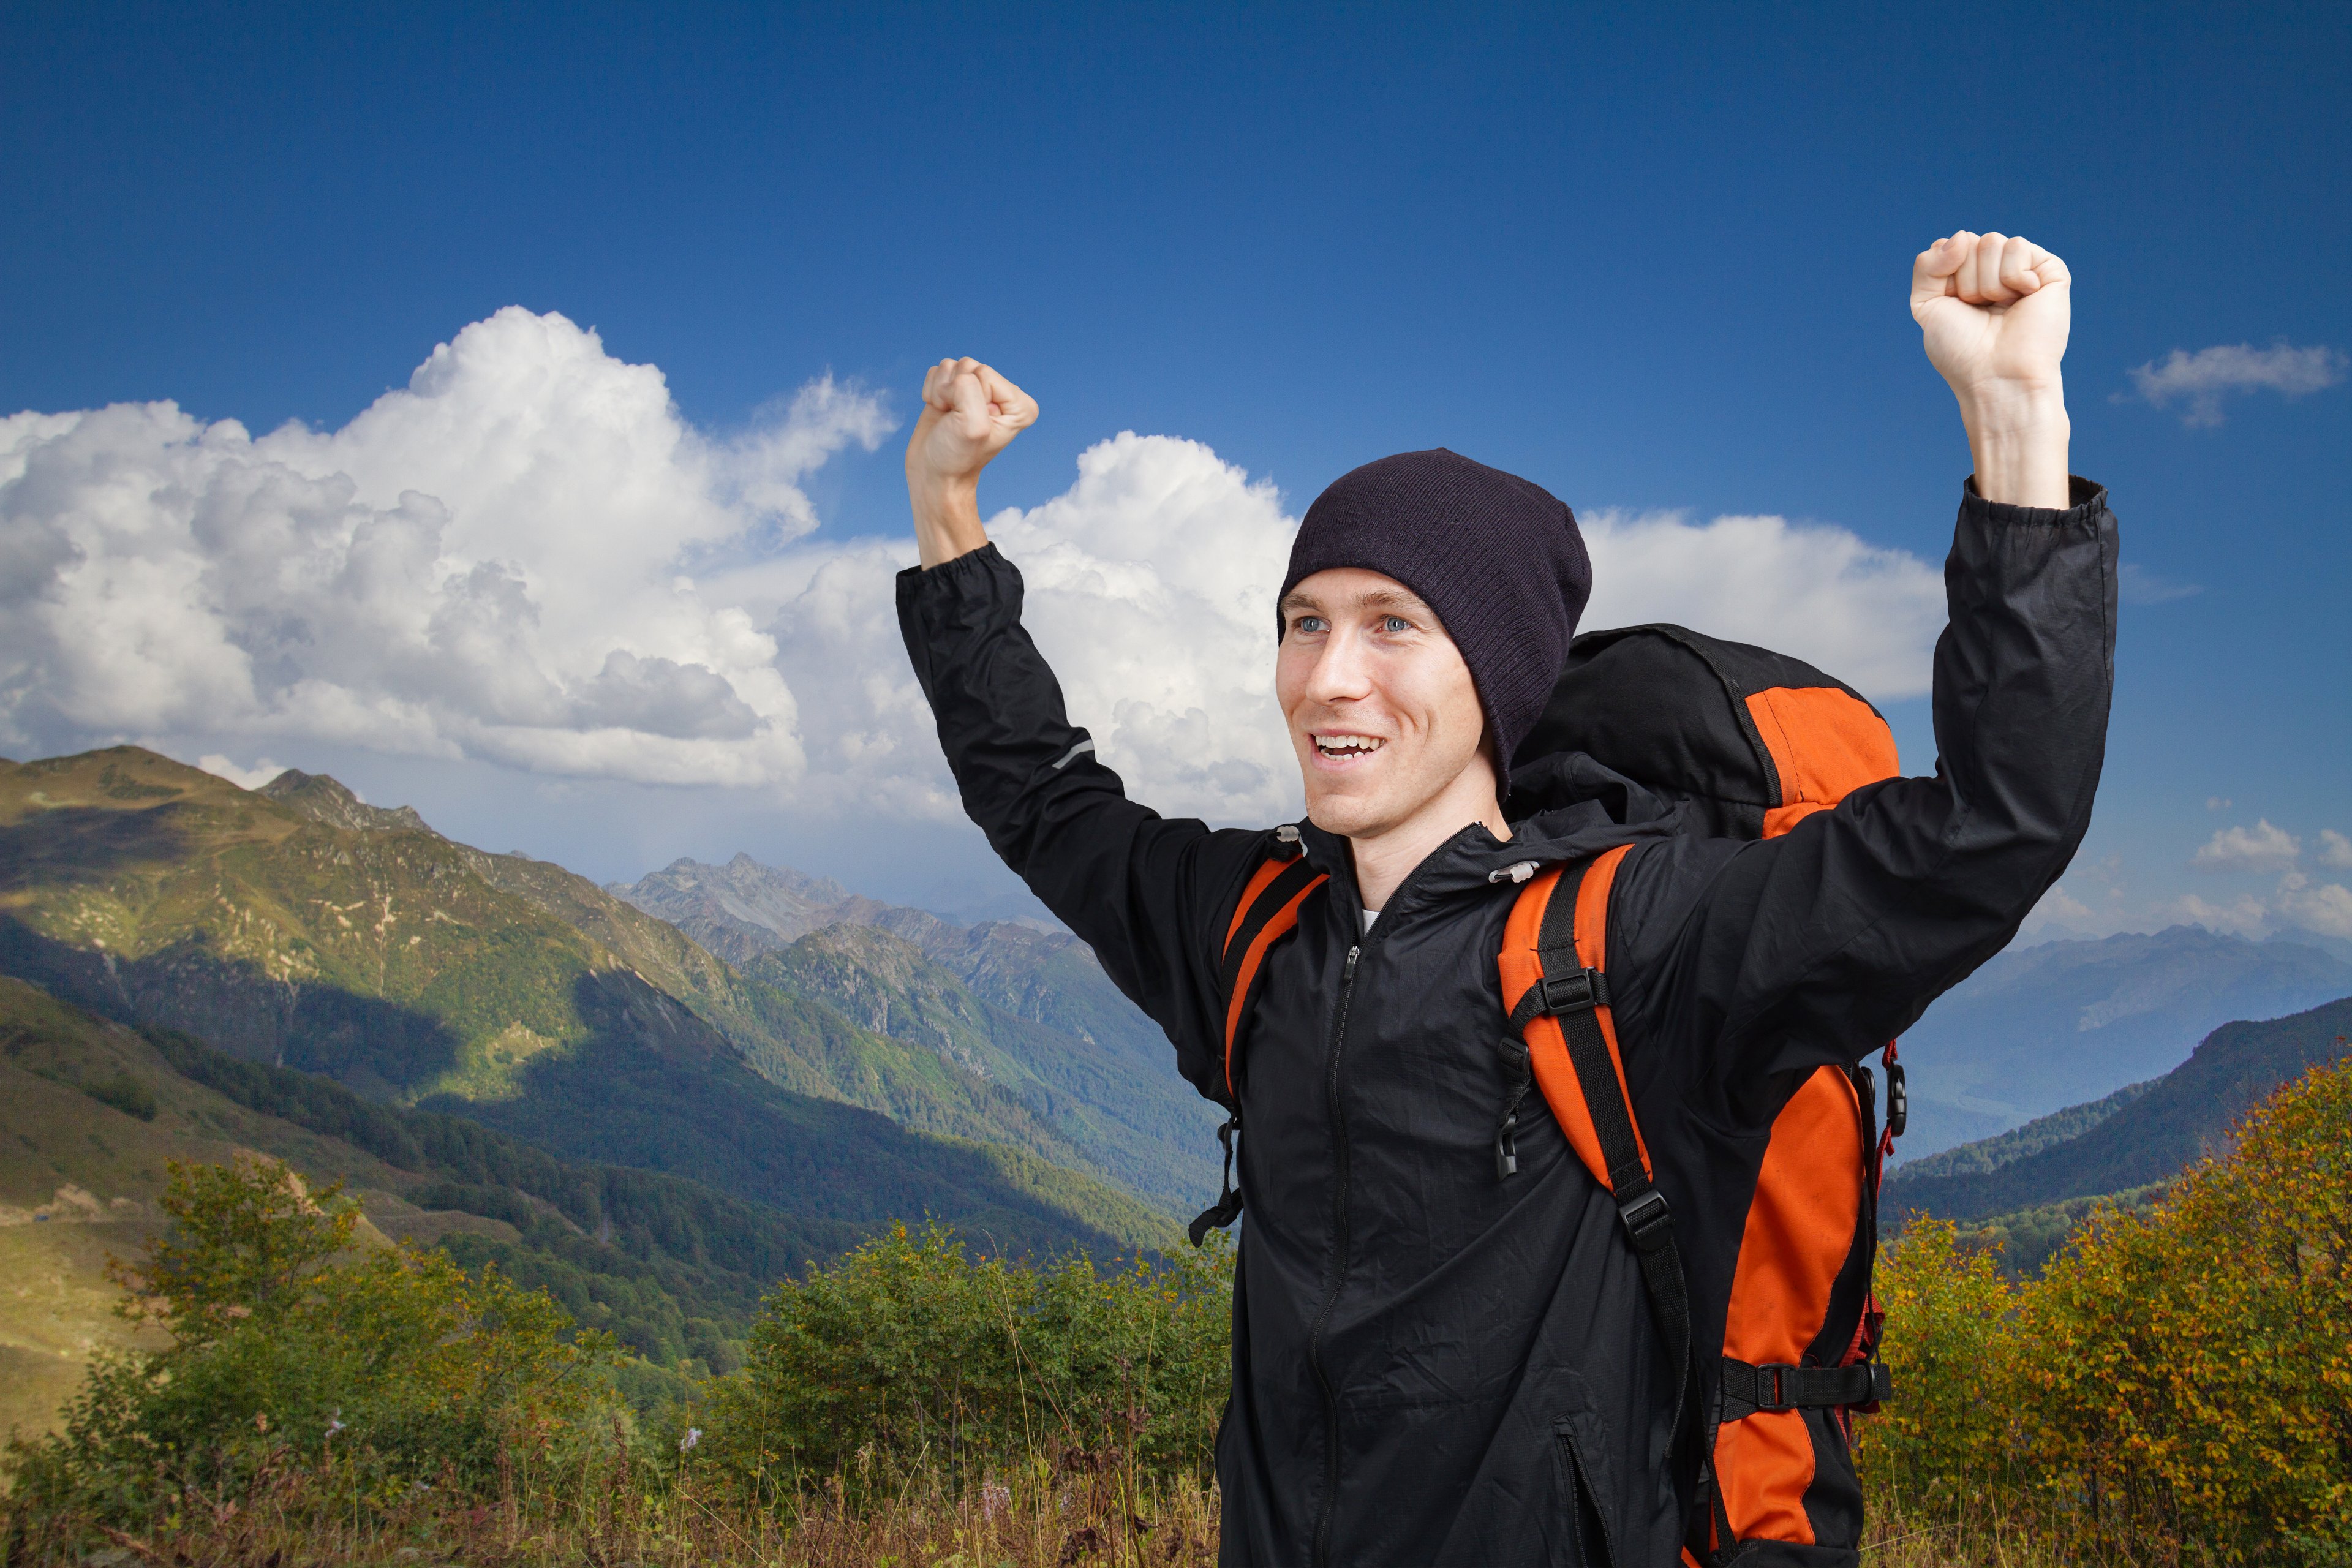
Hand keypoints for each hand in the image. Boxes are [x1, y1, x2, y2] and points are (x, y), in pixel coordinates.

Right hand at [905, 358, 1037, 566]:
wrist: (934, 474)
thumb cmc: (957, 456)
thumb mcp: (973, 426)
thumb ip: (969, 390)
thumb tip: (953, 378)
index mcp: (1020, 404)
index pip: (985, 374)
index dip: (970, 398)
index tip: (968, 424)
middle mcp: (1002, 394)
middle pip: (968, 366)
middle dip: (953, 393)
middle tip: (954, 421)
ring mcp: (977, 390)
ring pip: (951, 367)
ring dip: (941, 392)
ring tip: (948, 418)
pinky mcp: (955, 389)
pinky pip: (938, 372)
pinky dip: (932, 392)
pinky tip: (940, 413)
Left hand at [1911, 232, 2072, 508]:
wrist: (1996, 376)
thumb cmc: (1961, 350)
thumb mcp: (1926, 305)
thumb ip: (1927, 265)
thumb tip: (1961, 236)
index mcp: (1966, 279)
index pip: (1949, 246)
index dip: (1944, 275)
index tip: (1953, 306)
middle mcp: (1994, 272)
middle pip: (1969, 241)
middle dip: (1965, 280)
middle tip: (1979, 310)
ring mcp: (2022, 270)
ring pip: (1992, 241)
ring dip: (1986, 282)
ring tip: (2000, 308)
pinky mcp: (2048, 270)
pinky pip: (2017, 246)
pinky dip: (2012, 276)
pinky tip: (2023, 297)